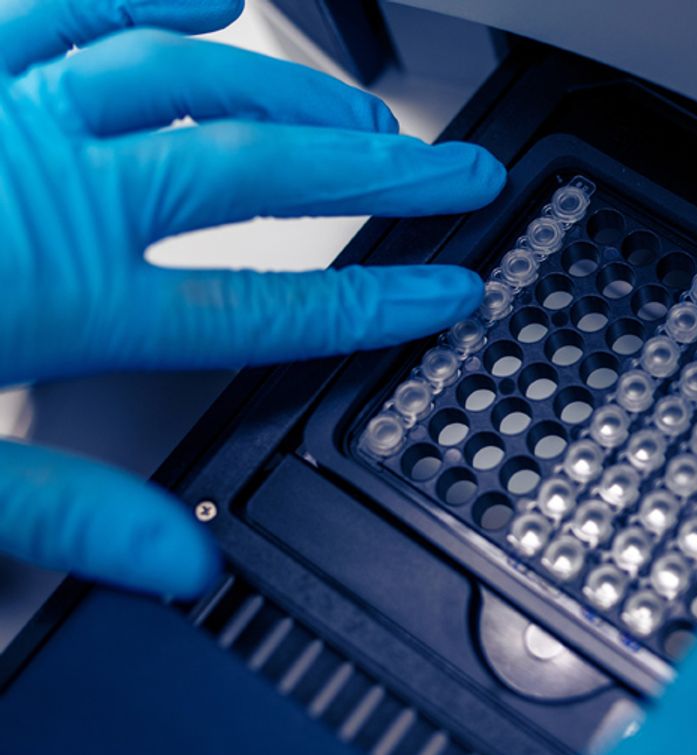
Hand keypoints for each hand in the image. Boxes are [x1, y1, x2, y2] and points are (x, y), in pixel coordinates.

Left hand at [0, 0, 505, 595]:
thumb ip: (60, 512)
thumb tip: (170, 564)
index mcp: (61, 297)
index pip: (262, 306)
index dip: (372, 300)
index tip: (451, 283)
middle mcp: (55, 191)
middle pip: (259, 173)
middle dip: (377, 175)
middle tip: (459, 171)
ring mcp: (9, 116)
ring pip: (188, 82)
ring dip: (292, 96)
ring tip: (365, 113)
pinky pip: (62, 9)